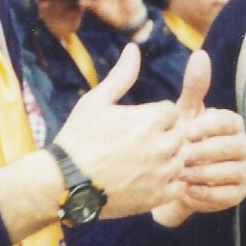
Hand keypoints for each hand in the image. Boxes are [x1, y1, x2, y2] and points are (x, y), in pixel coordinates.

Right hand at [51, 44, 184, 218]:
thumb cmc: (78, 138)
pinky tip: (147, 180)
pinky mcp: (157, 196)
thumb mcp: (96, 101)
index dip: (155, 117)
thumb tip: (133, 49)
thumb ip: (121, 75)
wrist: (64, 182)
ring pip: (181, 161)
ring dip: (167, 160)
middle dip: (164, 137)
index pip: (170, 112)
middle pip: (180, 135)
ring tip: (142, 163)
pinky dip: (167, 183)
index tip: (137, 125)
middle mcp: (161, 146)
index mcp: (150, 120)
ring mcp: (161, 173)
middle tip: (139, 145)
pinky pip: (178, 186)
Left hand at [152, 52, 245, 226]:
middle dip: (208, 151)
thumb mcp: (184, 113)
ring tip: (182, 174)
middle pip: (235, 147)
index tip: (188, 130)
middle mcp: (243, 146)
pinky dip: (208, 194)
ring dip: (207, 173)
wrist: (174, 177)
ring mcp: (243, 171)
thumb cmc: (181, 139)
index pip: (231, 121)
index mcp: (232, 124)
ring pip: (233, 171)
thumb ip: (194, 88)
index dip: (211, 126)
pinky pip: (229, 195)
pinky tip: (188, 190)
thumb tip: (200, 54)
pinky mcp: (237, 194)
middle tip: (183, 155)